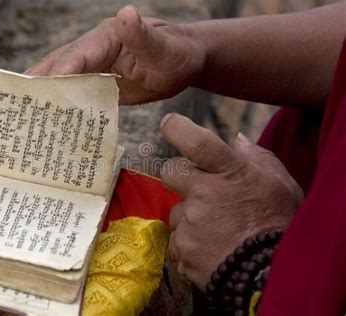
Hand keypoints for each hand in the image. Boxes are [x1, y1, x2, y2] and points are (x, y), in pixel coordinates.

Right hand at [25, 6, 205, 104]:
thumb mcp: (162, 47)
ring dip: (43, 92)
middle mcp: (95, 49)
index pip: (78, 55)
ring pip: (62, 77)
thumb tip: (126, 14)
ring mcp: (94, 65)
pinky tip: (50, 116)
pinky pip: (75, 90)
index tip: (40, 88)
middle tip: (14, 101)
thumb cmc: (176, 53)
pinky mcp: (98, 80)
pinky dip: (61, 102)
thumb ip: (141, 35)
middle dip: (38, 81)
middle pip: (60, 63)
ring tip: (21, 110)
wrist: (183, 62)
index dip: (60, 71)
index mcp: (106, 37)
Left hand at [160, 113, 302, 289]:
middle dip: (179, 176)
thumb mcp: (280, 185)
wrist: (272, 275)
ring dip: (188, 216)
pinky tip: (211, 248)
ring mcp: (189, 223)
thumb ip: (257, 158)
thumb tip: (237, 139)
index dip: (177, 128)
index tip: (168, 123)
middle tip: (200, 189)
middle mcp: (204, 193)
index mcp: (229, 172)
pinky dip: (189, 243)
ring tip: (215, 230)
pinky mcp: (182, 249)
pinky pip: (177, 240)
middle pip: (170, 171)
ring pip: (175, 211)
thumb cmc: (279, 225)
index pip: (195, 141)